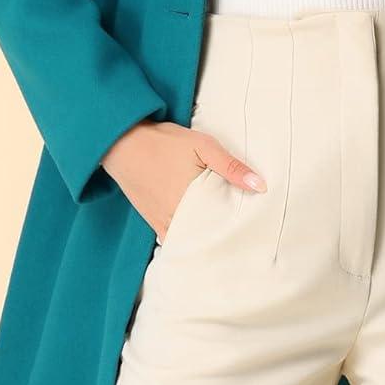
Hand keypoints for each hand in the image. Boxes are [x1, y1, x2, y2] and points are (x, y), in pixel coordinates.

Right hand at [100, 119, 266, 240]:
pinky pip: (172, 240)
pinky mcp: (153, 221)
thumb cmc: (165, 142)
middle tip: (243, 241)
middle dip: (223, 240)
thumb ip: (231, 167)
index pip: (222, 227)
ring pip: (190, 241)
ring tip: (225, 242)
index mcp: (194, 201)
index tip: (252, 234)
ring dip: (205, 242)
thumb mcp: (204, 146)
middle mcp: (178, 218)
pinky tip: (198, 240)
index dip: (237, 231)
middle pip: (207, 238)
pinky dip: (186, 242)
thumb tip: (260, 187)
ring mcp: (163, 222)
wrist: (123, 142)